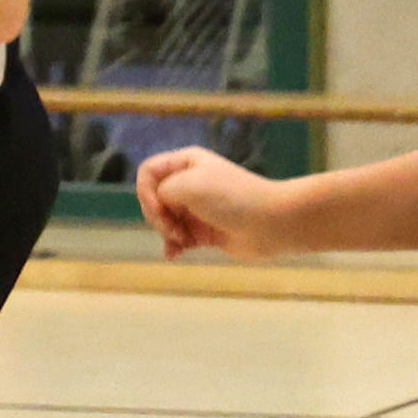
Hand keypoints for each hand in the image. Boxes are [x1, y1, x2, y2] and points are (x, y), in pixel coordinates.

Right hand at [135, 145, 289, 258]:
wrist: (271, 223)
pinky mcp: (204, 232)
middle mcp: (189, 183)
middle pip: (152, 199)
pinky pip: (177, 239)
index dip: (146, 192)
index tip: (161, 208)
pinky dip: (173, 247)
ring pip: (163, 221)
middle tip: (174, 228)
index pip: (147, 172)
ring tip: (181, 241)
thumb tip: (159, 211)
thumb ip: (161, 191)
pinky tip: (175, 255)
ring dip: (165, 233)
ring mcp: (197, 208)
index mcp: (186, 163)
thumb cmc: (231, 198)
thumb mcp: (188, 184)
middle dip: (157, 216)